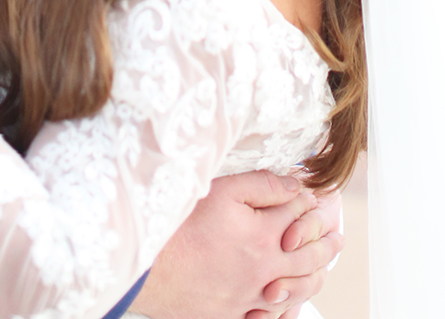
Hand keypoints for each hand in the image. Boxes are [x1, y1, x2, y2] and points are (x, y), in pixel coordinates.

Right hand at [131, 171, 343, 318]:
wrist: (153, 270)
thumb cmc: (183, 226)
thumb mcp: (222, 192)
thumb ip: (261, 185)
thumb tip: (294, 185)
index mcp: (266, 237)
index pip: (299, 216)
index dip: (309, 203)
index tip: (315, 196)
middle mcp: (266, 270)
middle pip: (307, 259)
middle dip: (326, 245)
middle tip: (338, 239)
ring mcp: (252, 297)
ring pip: (296, 292)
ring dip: (313, 279)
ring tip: (321, 271)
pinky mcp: (234, 314)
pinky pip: (271, 317)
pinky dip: (286, 309)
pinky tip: (286, 302)